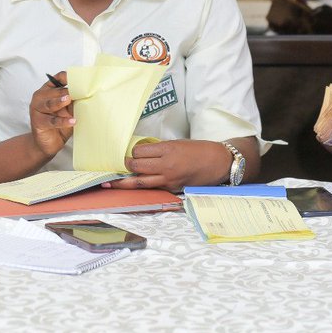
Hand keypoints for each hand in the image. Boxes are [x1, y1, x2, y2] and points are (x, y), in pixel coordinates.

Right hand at [28, 71, 73, 159]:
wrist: (48, 143)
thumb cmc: (59, 124)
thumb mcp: (69, 110)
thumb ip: (74, 101)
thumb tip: (89, 94)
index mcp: (49, 90)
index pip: (57, 79)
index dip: (68, 77)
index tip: (80, 79)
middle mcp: (41, 97)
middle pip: (54, 91)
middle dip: (67, 92)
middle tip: (79, 91)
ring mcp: (37, 109)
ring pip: (49, 103)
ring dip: (60, 101)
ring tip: (69, 100)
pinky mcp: (38, 122)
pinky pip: (51, 121)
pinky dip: (62, 121)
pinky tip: (72, 121)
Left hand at [106, 140, 230, 192]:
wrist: (218, 162)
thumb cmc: (200, 149)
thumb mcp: (178, 143)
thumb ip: (161, 148)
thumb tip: (143, 152)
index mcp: (168, 149)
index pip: (140, 152)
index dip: (132, 153)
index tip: (130, 153)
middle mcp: (166, 165)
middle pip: (137, 167)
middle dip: (126, 166)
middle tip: (119, 166)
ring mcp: (169, 179)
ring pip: (141, 182)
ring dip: (125, 182)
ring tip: (113, 183)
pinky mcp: (173, 189)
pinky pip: (153, 189)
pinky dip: (143, 188)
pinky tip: (134, 188)